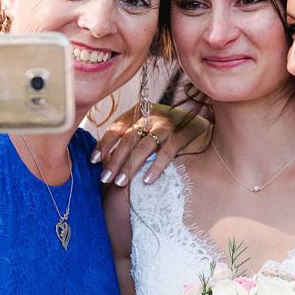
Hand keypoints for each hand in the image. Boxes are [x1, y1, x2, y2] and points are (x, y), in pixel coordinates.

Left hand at [93, 103, 210, 185]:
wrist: (200, 125)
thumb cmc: (167, 132)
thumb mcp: (146, 130)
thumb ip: (129, 140)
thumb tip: (102, 162)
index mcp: (138, 112)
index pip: (117, 128)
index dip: (104, 144)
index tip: (93, 161)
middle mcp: (151, 115)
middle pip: (128, 138)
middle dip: (114, 160)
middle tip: (105, 179)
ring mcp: (168, 124)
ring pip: (144, 145)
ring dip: (131, 165)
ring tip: (120, 182)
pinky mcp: (184, 134)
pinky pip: (167, 151)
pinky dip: (155, 167)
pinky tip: (147, 181)